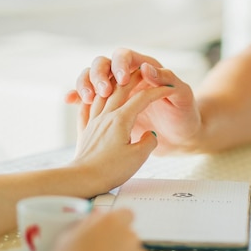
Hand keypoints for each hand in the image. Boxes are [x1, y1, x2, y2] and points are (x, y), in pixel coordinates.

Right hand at [65, 48, 201, 153]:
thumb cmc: (185, 115)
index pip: (125, 56)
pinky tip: (69, 100)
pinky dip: (78, 96)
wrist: (182, 138)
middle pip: (103, 64)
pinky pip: (89, 98)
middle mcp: (127, 78)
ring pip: (92, 79)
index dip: (120, 64)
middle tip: (102, 93)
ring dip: (86, 84)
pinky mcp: (109, 109)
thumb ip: (167, 80)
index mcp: (145, 69)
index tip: (122, 79)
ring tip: (88, 99)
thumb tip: (146, 68)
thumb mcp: (183, 96)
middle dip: (98, 75)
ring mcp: (116, 93)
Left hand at [72, 69, 173, 192]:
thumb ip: (149, 141)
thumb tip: (150, 134)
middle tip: (145, 71)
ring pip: (104, 93)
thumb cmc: (110, 170)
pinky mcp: (85, 130)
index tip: (168, 90)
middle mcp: (106, 115)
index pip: (142, 98)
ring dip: (113, 82)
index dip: (157, 92)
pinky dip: (92, 96)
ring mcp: (93, 120)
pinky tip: (93, 95)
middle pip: (121, 87)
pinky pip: (87, 106)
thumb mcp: (139, 157)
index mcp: (121, 119)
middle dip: (135, 76)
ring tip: (120, 77)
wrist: (82, 179)